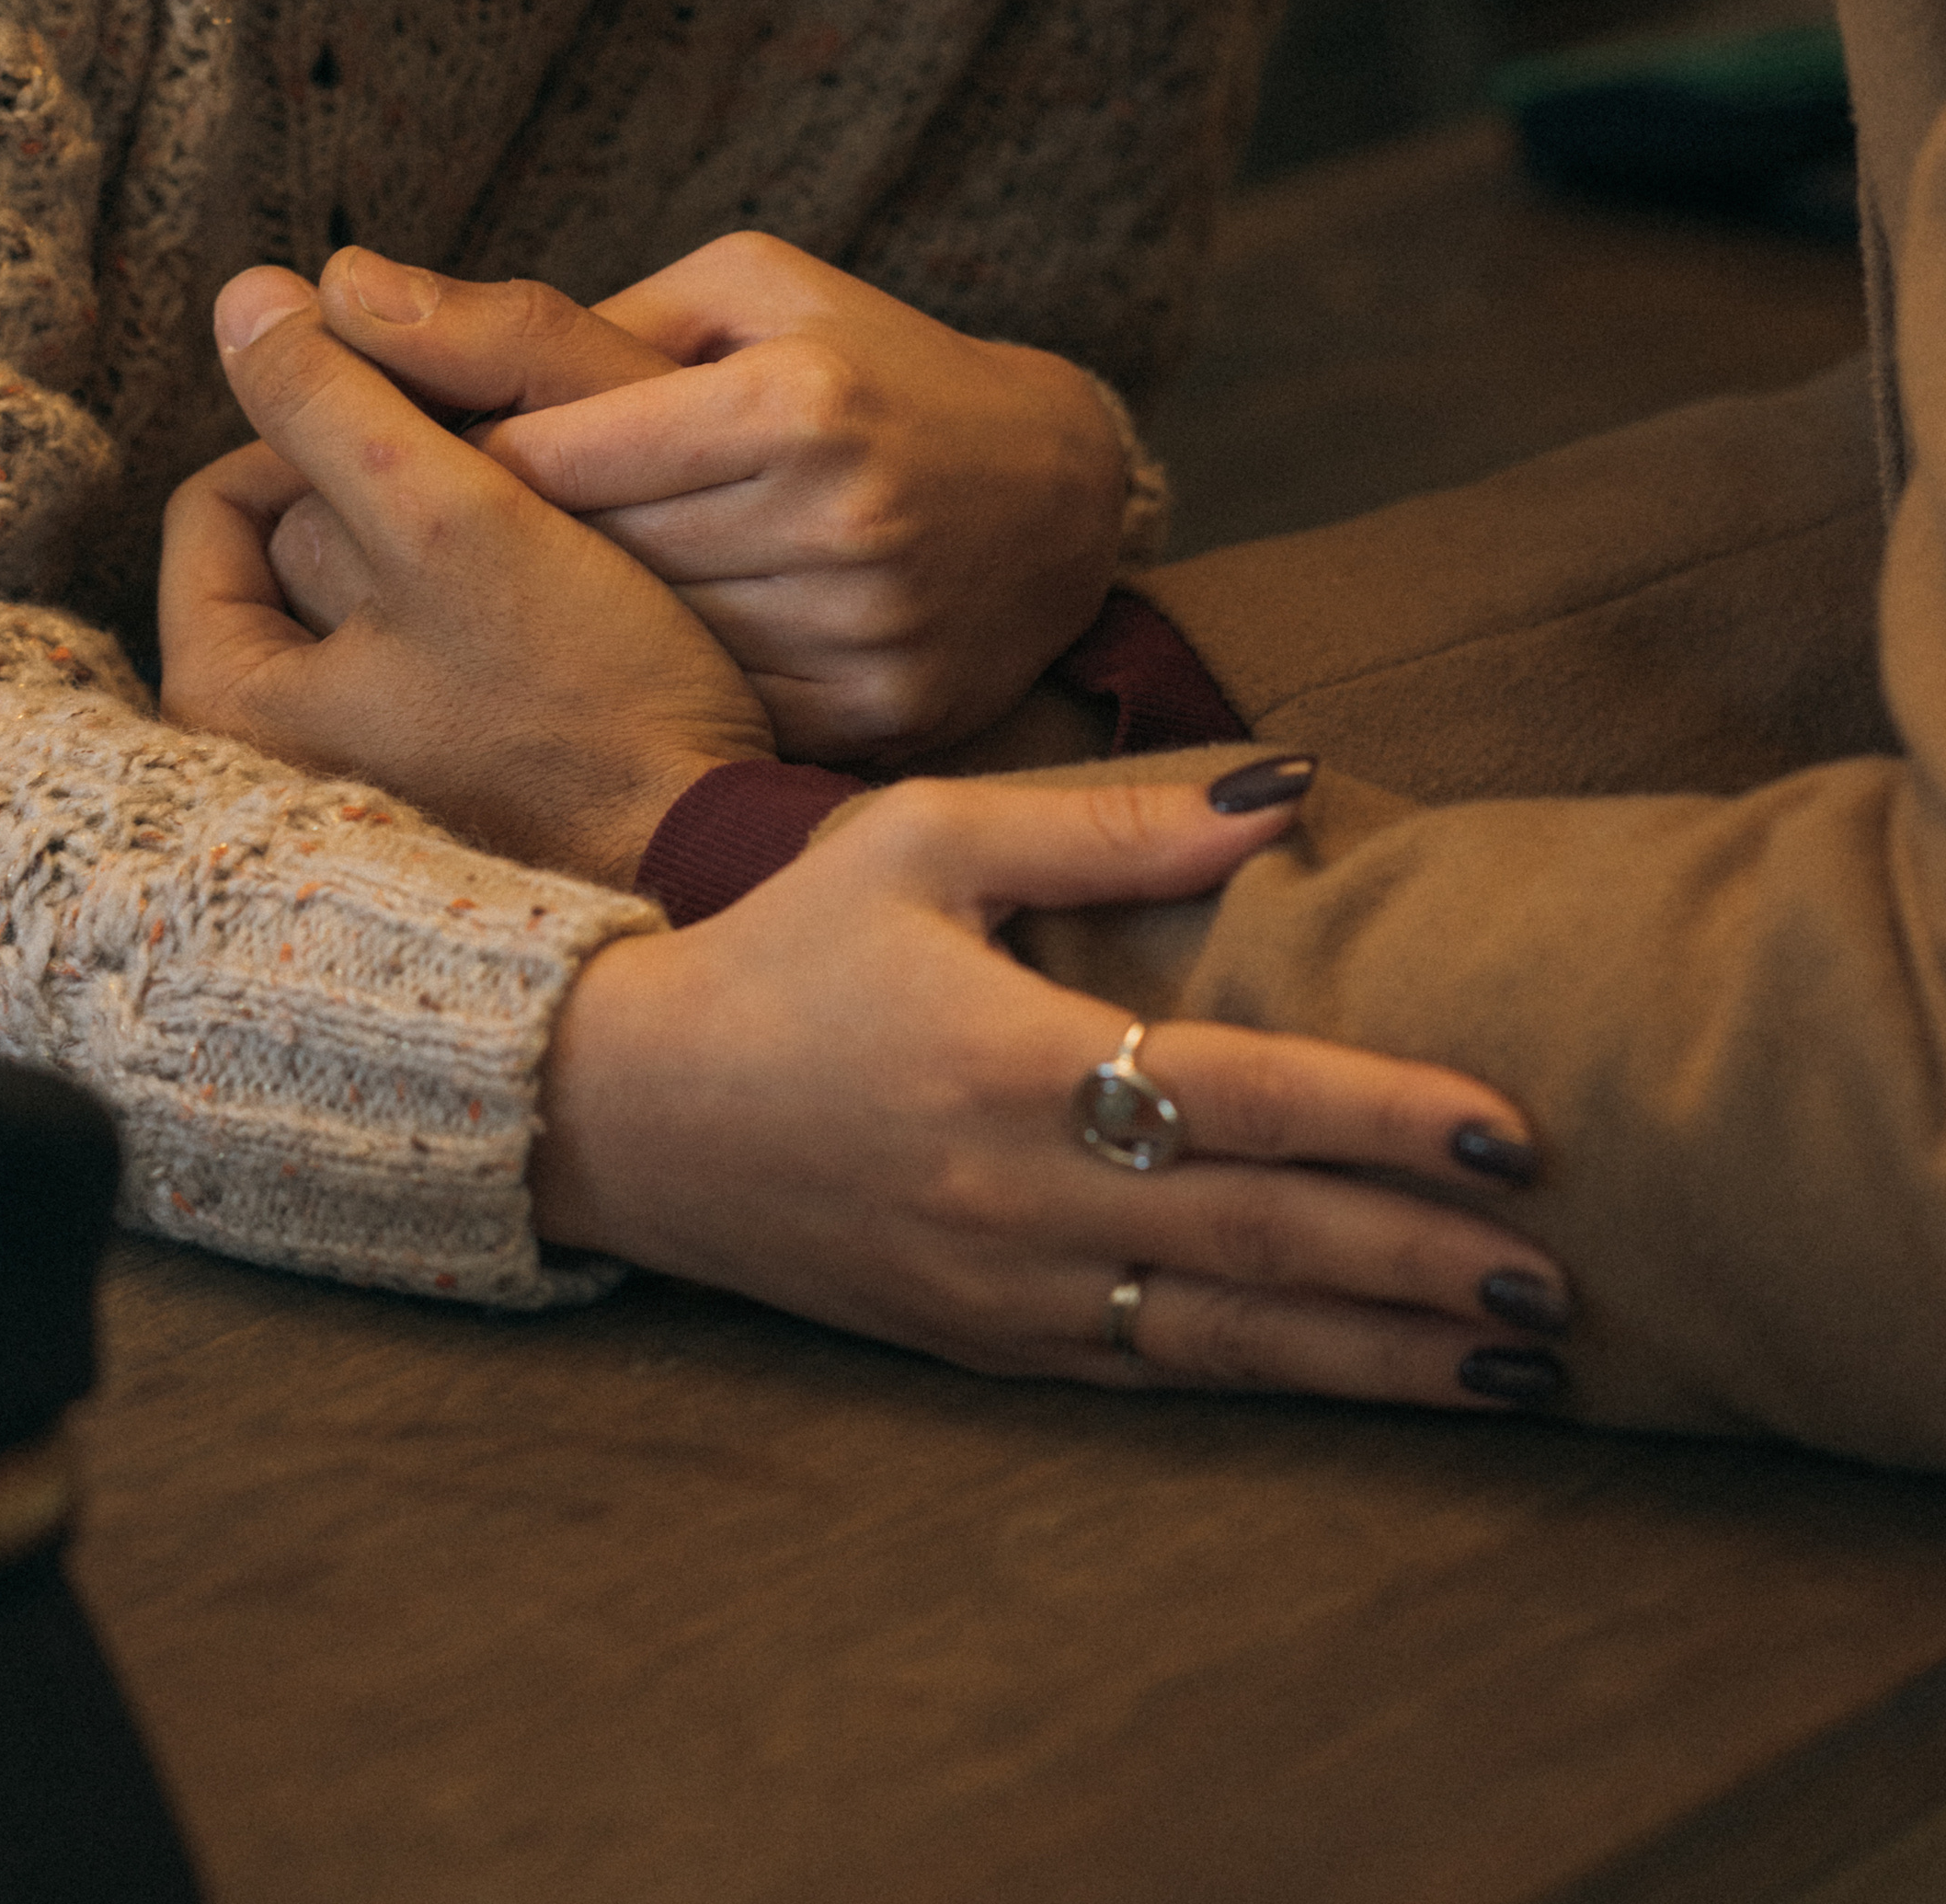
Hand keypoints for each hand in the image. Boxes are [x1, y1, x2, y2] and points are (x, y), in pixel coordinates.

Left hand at [158, 268, 772, 884]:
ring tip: (550, 535)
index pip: (223, 500)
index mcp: (228, 707)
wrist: (713, 841)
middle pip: (299, 540)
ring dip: (457, 532)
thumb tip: (241, 300)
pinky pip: (435, 634)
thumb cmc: (585, 703)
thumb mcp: (445, 518)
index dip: (328, 431)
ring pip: (381, 580)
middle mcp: (269, 750)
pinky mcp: (441, 766)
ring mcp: (358, 761)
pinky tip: (567, 588)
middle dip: (401, 488)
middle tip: (511, 485)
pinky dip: (489, 594)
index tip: (440, 429)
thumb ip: (330, 402)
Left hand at [302, 234, 1130, 765]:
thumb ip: (555, 317)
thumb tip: (346, 294)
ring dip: (571, 630)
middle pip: (589, 559)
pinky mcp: (877, 713)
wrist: (1061, 496)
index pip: (555, 454)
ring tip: (535, 605)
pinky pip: (715, 709)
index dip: (462, 468)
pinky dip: (664, 686)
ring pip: (642, 644)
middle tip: (446, 548)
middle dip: (500, 552)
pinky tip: (639, 662)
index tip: (411, 469)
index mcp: (794, 399)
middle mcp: (836, 520)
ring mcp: (863, 630)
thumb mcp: (744, 295)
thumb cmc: (869, 367)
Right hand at [534, 772, 1568, 1405]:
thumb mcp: (920, 839)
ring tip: (1510, 1370)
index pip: (1244, 1093)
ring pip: (1227, 1334)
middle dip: (1420, 1264)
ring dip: (1377, 1356)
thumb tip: (1282, 798)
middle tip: (1559, 1287)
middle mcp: (1020, 1194)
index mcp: (1013, 1058)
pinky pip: (1154, 1376)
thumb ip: (1106, 829)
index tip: (1515, 1135)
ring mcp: (1003, 1290)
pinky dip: (1269, 1386)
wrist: (625, 1112)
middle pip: (1262, 1236)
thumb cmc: (782, 952)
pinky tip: (1356, 1386)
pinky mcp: (982, 1347)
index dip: (1386, 1116)